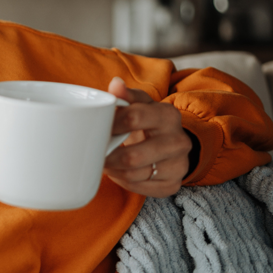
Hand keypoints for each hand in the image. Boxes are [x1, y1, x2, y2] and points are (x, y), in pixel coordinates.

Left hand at [103, 77, 190, 196]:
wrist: (172, 142)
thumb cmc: (148, 121)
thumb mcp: (139, 103)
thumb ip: (125, 95)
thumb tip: (115, 84)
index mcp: (168, 115)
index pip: (133, 118)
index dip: (109, 125)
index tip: (95, 129)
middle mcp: (179, 141)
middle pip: (133, 156)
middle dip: (108, 157)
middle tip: (94, 154)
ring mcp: (179, 165)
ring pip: (134, 175)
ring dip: (113, 170)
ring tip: (105, 162)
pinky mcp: (174, 184)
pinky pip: (140, 188)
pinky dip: (123, 181)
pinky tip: (119, 172)